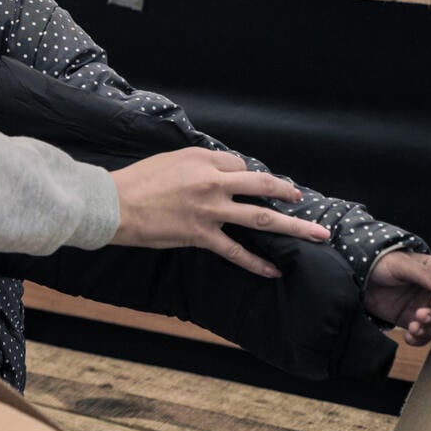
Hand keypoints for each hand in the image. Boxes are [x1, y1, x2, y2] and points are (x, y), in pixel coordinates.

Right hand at [110, 148, 329, 276]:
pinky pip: (236, 251)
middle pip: (262, 186)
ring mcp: (210, 210)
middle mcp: (212, 182)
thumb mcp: (168, 160)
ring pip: (261, 218)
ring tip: (316, 233)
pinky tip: (273, 271)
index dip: (247, 175)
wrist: (115, 204)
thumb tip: (217, 175)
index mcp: (202, 159)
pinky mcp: (202, 235)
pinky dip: (257, 263)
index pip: (239, 165)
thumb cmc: (136, 180)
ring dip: (293, 226)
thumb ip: (196, 165)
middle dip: (287, 193)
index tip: (252, 185)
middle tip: (301, 199)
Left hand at [364, 250, 430, 345]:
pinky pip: (424, 335)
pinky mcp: (412, 320)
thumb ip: (422, 274)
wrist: (358, 275)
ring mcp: (424, 307)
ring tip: (414, 328)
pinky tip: (409, 337)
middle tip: (420, 315)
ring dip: (430, 330)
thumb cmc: (380, 262)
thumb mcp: (400, 264)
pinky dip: (420, 339)